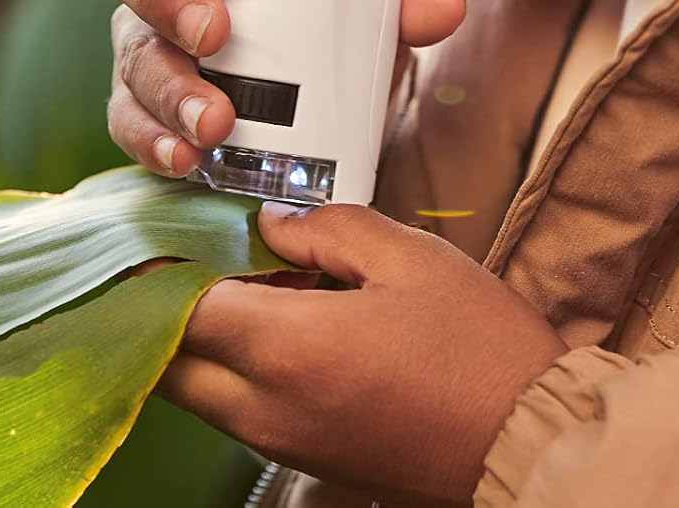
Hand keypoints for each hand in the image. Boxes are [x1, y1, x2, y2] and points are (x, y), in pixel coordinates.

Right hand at [100, 0, 467, 176]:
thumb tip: (443, 0)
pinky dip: (152, 138)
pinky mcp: (140, 104)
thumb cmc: (336, 29)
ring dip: (167, 85)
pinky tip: (184, 157)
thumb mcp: (373, 14)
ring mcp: (148, 39)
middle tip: (215, 34)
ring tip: (214, 120)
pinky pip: (126, 117)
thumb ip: (407, 2)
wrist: (324, 109)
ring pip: (130, 48)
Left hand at [154, 201, 569, 503]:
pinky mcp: (302, 455)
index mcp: (287, 350)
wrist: (522, 439)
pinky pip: (236, 407)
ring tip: (243, 275)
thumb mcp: (408, 257)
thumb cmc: (475, 347)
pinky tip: (279, 317)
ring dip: (200, 335)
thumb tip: (272, 223)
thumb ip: (328, 228)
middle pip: (170, 362)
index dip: (159, 266)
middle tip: (187, 249)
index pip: (180, 309)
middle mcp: (267, 408)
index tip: (156, 227)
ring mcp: (281, 440)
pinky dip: (232, 363)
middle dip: (162, 306)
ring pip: (198, 389)